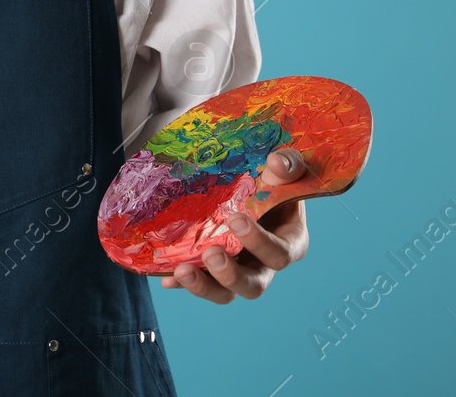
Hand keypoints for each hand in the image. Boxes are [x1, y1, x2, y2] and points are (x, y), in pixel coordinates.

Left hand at [159, 146, 310, 303]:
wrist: (254, 185)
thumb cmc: (276, 181)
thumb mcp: (286, 171)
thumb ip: (288, 165)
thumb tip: (275, 162)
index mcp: (290, 242)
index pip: (279, 254)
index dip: (259, 242)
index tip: (236, 220)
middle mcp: (264, 265)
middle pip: (253, 286)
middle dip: (230, 274)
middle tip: (210, 253)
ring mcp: (238, 270)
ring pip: (225, 293)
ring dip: (204, 286)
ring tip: (182, 271)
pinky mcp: (214, 271)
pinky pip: (200, 282)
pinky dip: (182, 282)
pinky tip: (166, 278)